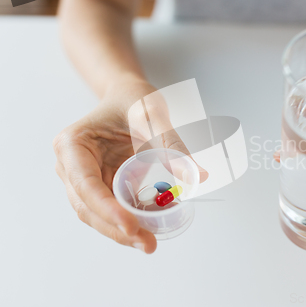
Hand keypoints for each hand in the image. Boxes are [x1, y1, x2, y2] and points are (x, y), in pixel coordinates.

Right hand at [53, 87, 206, 252]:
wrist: (128, 97)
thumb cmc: (133, 98)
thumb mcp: (153, 114)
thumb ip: (171, 144)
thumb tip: (197, 177)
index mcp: (73, 144)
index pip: (85, 184)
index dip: (107, 209)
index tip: (131, 226)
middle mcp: (70, 165)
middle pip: (88, 207)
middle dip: (117, 229)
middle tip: (148, 244)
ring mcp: (83, 179)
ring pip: (97, 215)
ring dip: (122, 232)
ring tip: (150, 243)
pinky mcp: (100, 187)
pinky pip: (112, 209)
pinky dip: (129, 222)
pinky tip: (149, 230)